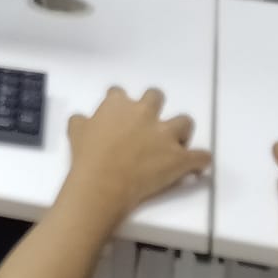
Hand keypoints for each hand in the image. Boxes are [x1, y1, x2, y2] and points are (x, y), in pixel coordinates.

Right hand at [63, 87, 211, 224]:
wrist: (103, 183)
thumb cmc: (87, 157)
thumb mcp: (75, 132)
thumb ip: (81, 121)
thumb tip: (83, 119)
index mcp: (117, 105)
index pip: (119, 93)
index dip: (119, 102)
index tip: (118, 112)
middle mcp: (144, 113)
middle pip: (156, 96)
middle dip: (154, 106)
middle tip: (147, 122)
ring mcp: (165, 135)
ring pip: (185, 122)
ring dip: (181, 132)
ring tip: (174, 144)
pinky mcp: (179, 157)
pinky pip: (201, 157)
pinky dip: (200, 161)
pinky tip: (197, 166)